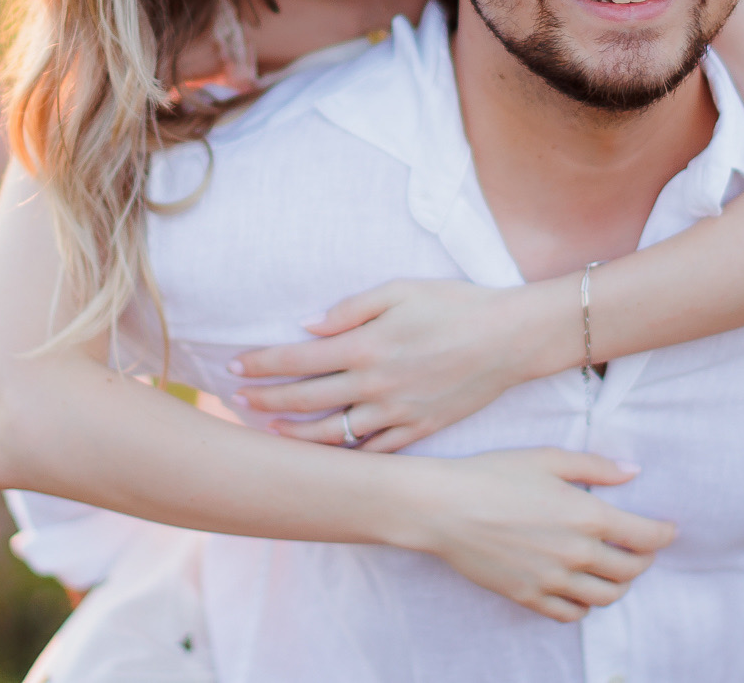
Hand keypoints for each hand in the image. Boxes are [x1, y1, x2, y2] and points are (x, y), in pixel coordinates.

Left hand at [232, 279, 565, 451]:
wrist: (510, 338)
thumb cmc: (455, 304)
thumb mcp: (399, 290)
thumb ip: (349, 310)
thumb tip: (307, 327)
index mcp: (366, 346)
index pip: (296, 360)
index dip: (260, 364)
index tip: (233, 366)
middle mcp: (375, 385)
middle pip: (305, 399)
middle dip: (265, 398)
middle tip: (236, 398)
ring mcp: (396, 412)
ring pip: (332, 434)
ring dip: (295, 432)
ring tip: (270, 429)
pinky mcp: (418, 429)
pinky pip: (373, 450)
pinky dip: (345, 454)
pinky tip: (326, 451)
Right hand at [392, 449, 674, 621]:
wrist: (445, 507)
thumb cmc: (494, 474)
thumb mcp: (548, 458)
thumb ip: (596, 466)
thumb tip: (633, 472)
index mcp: (587, 515)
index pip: (646, 537)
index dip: (664, 534)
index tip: (668, 530)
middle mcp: (576, 553)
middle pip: (630, 571)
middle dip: (643, 560)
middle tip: (639, 549)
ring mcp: (552, 579)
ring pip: (605, 598)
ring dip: (617, 585)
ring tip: (613, 571)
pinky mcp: (529, 596)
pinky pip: (571, 614)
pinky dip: (584, 605)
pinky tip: (580, 589)